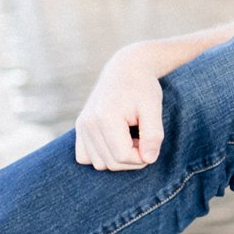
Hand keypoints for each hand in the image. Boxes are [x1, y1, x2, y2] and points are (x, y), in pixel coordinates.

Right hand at [73, 49, 165, 170]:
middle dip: (132, 159)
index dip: (141, 157)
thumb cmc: (142, 88)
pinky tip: (116, 142)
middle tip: (143, 139)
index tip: (150, 142)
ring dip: (118, 158)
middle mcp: (88, 123)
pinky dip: (102, 156)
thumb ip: (153, 135)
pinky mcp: (79, 128)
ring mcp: (81, 126)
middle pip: (110, 163)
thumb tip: (149, 160)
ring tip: (130, 138)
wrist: (126, 69)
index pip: (122, 156)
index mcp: (106, 118)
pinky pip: (85, 157)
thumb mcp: (153, 108)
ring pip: (98, 164)